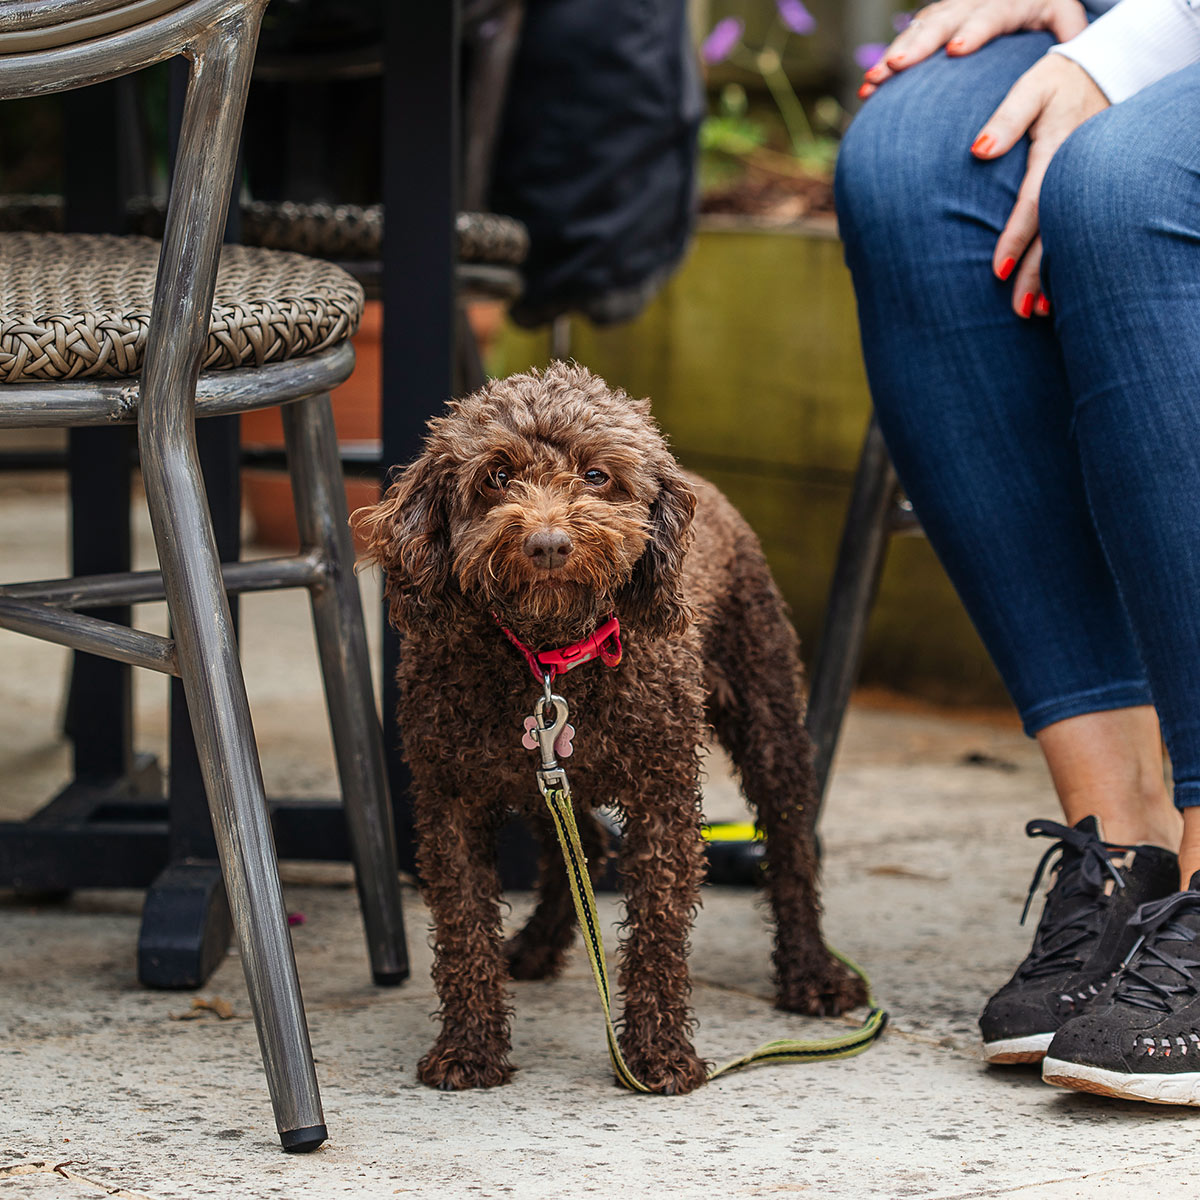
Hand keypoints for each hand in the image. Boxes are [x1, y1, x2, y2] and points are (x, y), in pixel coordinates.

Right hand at [858, 0, 1087, 98]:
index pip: (989, 13)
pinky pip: (907, 42)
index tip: (956, 51)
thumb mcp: (1068, 21)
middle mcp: (975, 1)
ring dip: (892, 58)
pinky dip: (888, 65)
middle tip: (896, 68)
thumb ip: (1071, 35)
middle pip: (943, 20)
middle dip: (917, 45)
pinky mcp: (934, 25)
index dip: (973, 30)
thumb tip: (1072, 56)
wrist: (1029, 1)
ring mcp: (950, 11)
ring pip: (918, 30)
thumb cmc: (1052, 17)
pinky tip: (869, 90)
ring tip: (871, 85)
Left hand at [971, 54, 1107, 316]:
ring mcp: (1087, 185)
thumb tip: (978, 151)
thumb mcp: (1032, 88)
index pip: (1034, 203)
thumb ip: (1006, 118)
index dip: (1016, 238)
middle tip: (1020, 310)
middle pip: (1053, 232)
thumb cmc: (1056, 82)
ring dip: (1053, 277)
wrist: (1103, 72)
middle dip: (1036, 273)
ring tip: (1037, 311)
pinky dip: (1067, 261)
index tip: (997, 272)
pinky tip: (1054, 289)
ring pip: (1069, 237)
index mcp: (1057, 152)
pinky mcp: (1091, 191)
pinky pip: (1078, 230)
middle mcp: (1074, 175)